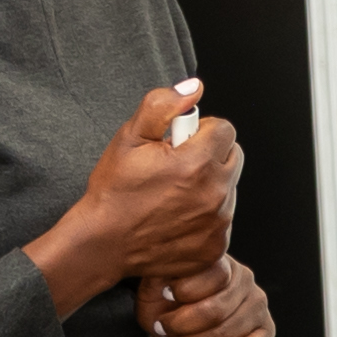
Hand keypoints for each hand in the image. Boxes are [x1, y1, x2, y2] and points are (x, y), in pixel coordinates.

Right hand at [36, 86, 242, 308]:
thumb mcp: (129, 138)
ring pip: (229, 188)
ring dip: (209, 185)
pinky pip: (223, 220)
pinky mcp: (215, 247)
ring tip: (174, 193)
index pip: (225, 129)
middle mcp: (214, 194)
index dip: (201, 130)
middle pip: (233, 157)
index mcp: (197, 163)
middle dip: (210, 155)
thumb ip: (163, 105)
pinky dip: (206, 216)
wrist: (103, 244)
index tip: (181, 142)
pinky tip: (178, 217)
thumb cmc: (114, 193)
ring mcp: (218, 224)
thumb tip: (194, 88)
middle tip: (178, 165)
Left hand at [134, 248, 274, 336]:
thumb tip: (164, 274)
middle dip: (181, 326)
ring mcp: (258, 306)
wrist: (186, 331)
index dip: (187, 289)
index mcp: (222, 262)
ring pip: (226, 334)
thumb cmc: (170, 304)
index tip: (165, 295)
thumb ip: (161, 276)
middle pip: (217, 310)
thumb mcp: (158, 287)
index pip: (215, 273)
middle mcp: (245, 280)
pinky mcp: (266, 332)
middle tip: (161, 329)